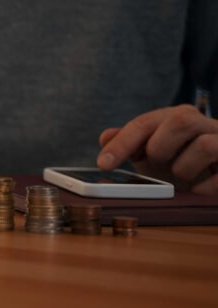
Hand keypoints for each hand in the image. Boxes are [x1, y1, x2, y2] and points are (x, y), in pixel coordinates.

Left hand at [96, 105, 217, 194]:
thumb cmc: (186, 162)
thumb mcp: (156, 153)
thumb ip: (132, 143)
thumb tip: (105, 137)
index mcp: (178, 117)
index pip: (145, 123)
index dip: (122, 143)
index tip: (103, 164)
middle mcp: (205, 124)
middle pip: (181, 120)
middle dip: (160, 146)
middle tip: (155, 163)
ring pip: (205, 145)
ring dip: (184, 168)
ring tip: (182, 176)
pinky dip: (203, 188)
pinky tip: (198, 189)